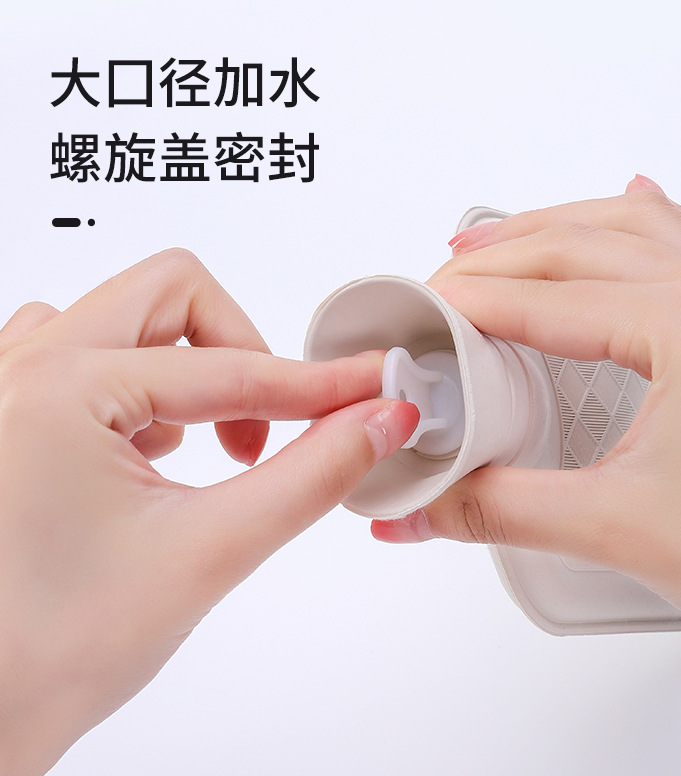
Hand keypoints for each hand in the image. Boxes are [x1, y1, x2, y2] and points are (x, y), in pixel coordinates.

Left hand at [0, 249, 417, 774]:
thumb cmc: (51, 651)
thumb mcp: (210, 551)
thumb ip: (312, 474)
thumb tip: (376, 423)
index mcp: (57, 388)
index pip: (228, 368)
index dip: (317, 384)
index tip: (372, 388)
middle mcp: (20, 368)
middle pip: (172, 295)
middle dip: (242, 351)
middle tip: (269, 425)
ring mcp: (7, 386)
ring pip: (131, 318)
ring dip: (190, 365)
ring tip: (209, 447)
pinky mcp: (13, 413)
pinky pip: (91, 353)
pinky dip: (146, 385)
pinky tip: (156, 448)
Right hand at [373, 176, 680, 668]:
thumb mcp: (617, 530)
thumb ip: (499, 509)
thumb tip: (423, 505)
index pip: (546, 300)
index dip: (469, 304)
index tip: (420, 313)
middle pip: (582, 243)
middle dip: (500, 256)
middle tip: (443, 278)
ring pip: (637, 225)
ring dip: (559, 226)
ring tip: (499, 240)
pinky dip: (640, 220)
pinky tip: (627, 200)